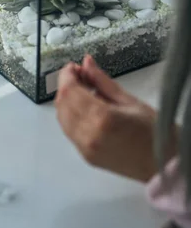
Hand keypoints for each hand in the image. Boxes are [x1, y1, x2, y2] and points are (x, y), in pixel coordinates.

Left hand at [55, 55, 177, 182]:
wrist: (165, 164)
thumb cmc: (156, 133)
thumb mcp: (130, 101)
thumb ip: (102, 82)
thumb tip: (87, 63)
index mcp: (102, 119)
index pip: (70, 91)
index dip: (67, 76)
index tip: (72, 67)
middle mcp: (88, 135)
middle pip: (62, 103)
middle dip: (66, 86)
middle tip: (79, 75)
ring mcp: (85, 148)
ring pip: (62, 117)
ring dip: (67, 101)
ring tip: (83, 90)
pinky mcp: (85, 156)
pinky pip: (68, 130)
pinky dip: (71, 115)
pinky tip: (84, 107)